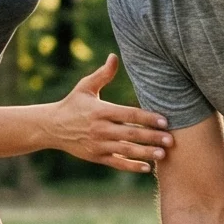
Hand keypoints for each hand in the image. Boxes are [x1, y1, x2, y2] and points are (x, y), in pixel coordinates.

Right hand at [46, 55, 170, 172]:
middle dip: (152, 137)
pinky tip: (146, 167)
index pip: (129, 114)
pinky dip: (131, 166)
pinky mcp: (96, 157)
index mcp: (101, 111)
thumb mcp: (85, 87)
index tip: (164, 121)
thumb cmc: (72, 104)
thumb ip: (102, 74)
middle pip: (131, 133)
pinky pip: (117, 163)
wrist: (51, 127)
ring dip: (145, 153)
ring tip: (162, 154)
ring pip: (126, 150)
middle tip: (171, 140)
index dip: (148, 118)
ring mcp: (99, 145)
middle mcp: (101, 129)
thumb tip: (114, 56)